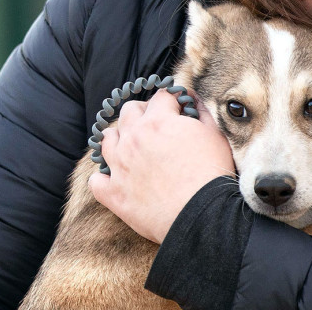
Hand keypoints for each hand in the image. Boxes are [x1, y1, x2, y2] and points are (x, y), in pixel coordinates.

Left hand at [88, 88, 234, 243]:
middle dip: (143, 112)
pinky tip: (117, 179)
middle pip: (129, 111)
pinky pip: (97, 180)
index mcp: (158, 121)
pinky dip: (105, 178)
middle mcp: (133, 138)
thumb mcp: (214, 135)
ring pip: (106, 140)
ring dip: (119, 138)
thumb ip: (202, 112)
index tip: (179, 107)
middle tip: (157, 124)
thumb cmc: (211, 173)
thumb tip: (193, 100)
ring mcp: (119, 166)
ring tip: (132, 147)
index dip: (172, 100)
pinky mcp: (114, 193)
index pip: (161, 96)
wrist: (201, 214)